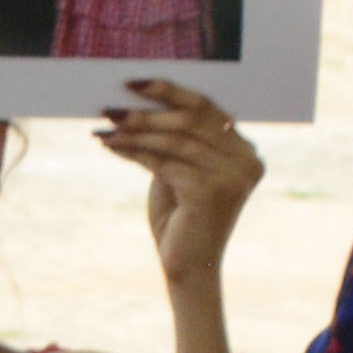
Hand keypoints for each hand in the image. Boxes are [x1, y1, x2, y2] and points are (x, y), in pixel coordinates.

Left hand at [96, 79, 258, 292]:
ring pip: (175, 139)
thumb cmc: (181, 219)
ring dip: (134, 130)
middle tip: (111, 103)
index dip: (170, 91)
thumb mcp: (180, 171)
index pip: (208, 108)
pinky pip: (164, 161)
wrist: (189, 270)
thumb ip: (176, 140)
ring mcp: (233, 177)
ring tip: (104, 126)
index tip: (134, 82)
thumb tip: (140, 101)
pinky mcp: (210, 192)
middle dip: (147, 109)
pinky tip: (111, 145)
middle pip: (192, 119)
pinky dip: (133, 151)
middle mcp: (247, 161)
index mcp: (246, 152)